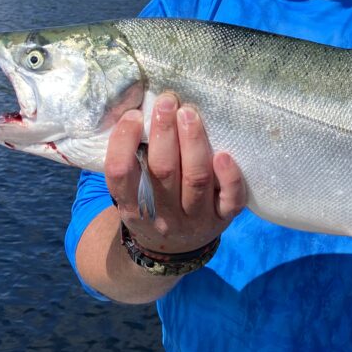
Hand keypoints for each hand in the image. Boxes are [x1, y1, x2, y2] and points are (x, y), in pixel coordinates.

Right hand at [104, 92, 245, 255]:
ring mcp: (196, 219)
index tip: (133, 115)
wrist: (175, 249)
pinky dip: (229, 177)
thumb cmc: (152, 203)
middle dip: (165, 132)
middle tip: (167, 102)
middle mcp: (164, 216)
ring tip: (189, 114)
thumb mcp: (134, 192)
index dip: (123, 143)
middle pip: (163, 172)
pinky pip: (230, 200)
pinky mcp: (224, 218)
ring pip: (197, 180)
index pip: (121, 175)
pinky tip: (224, 154)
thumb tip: (136, 107)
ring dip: (194, 143)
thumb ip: (132, 159)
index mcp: (133, 208)